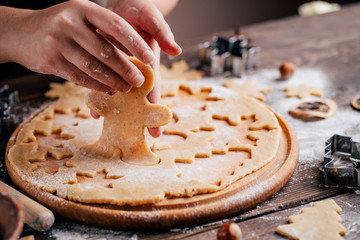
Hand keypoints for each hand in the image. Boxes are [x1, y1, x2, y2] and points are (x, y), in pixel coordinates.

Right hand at [0, 0, 165, 92]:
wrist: (21, 32)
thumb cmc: (61, 26)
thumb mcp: (81, 18)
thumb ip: (103, 30)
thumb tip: (134, 55)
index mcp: (83, 8)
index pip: (116, 25)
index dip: (135, 43)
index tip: (149, 59)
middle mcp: (70, 22)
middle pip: (106, 50)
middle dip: (126, 68)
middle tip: (140, 81)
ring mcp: (58, 41)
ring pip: (93, 67)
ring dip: (113, 80)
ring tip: (126, 88)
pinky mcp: (50, 60)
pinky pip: (79, 77)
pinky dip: (96, 85)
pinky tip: (107, 90)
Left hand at [104, 0, 181, 136]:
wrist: (123, 4)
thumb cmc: (141, 10)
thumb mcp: (153, 18)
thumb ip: (163, 33)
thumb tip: (176, 50)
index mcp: (149, 62)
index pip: (154, 88)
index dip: (155, 108)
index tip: (158, 129)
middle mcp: (135, 69)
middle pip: (137, 98)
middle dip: (139, 118)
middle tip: (141, 138)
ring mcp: (120, 68)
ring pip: (119, 94)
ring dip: (117, 111)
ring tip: (113, 128)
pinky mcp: (106, 63)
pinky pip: (102, 81)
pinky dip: (98, 94)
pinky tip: (94, 107)